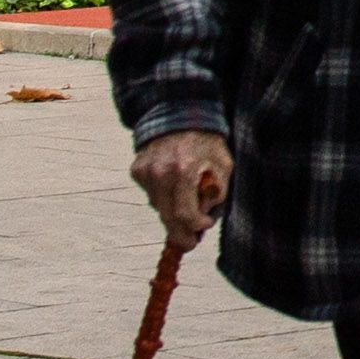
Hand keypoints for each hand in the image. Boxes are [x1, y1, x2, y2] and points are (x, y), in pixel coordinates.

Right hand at [132, 130, 225, 248]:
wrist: (180, 115)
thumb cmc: (207, 142)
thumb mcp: (223, 165)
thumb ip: (217, 193)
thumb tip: (203, 218)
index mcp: (184, 170)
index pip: (184, 213)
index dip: (195, 227)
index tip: (204, 227)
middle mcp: (160, 172)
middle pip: (167, 217)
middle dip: (180, 233)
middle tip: (189, 243)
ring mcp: (145, 171)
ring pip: (158, 207)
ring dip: (172, 212)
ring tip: (186, 198)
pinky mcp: (137, 170)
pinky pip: (151, 195)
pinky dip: (163, 196)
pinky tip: (172, 182)